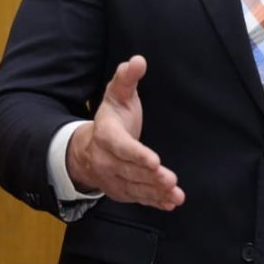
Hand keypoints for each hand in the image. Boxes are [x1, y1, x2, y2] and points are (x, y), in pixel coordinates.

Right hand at [65, 55, 184, 210]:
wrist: (88, 148)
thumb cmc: (112, 117)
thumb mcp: (118, 94)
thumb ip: (127, 78)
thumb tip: (138, 60)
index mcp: (106, 134)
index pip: (121, 147)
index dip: (137, 155)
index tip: (155, 161)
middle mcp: (106, 160)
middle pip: (130, 171)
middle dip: (150, 177)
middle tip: (170, 179)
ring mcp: (113, 178)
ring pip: (135, 187)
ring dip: (155, 192)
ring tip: (175, 194)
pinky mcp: (121, 190)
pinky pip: (137, 198)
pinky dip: (154, 202)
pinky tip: (170, 203)